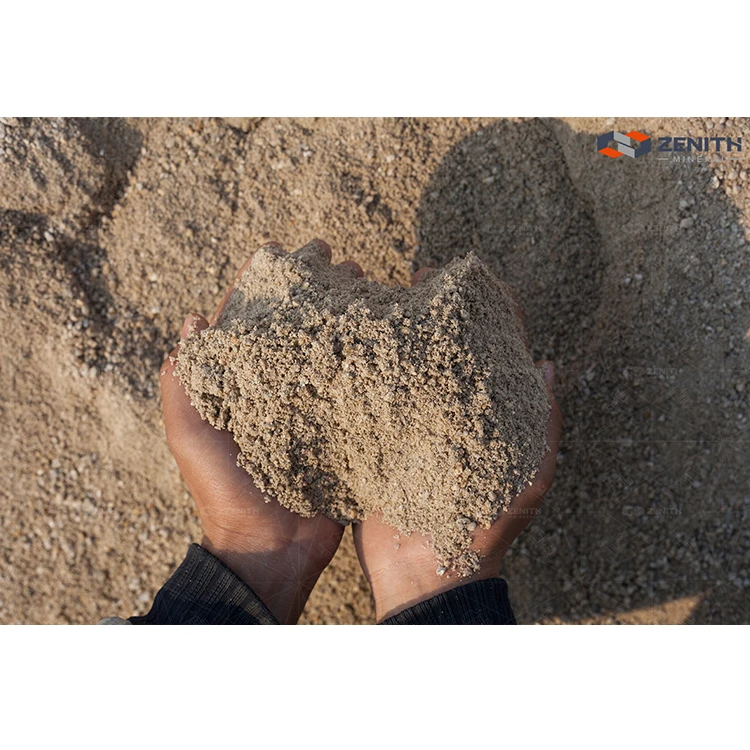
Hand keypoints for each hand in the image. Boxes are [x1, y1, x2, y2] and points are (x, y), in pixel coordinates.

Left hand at [160, 241, 361, 623]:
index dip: (267, 281)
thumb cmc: (223, 490)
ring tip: (372, 286)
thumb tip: (192, 320)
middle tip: (344, 263)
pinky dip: (370, 358)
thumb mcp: (190, 435)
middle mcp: (276, 385)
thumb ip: (184, 382)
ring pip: (331, 346)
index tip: (289, 250)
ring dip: (349, 314)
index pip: (250, 318)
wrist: (268, 547)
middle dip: (319, 290)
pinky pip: (356, 385)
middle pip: (298, 324)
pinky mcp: (341, 426)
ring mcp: (312, 404)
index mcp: (238, 381)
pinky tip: (390, 333)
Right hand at [353, 268, 562, 621]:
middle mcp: (455, 411)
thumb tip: (547, 364)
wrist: (426, 577)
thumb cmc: (482, 531)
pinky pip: (376, 395)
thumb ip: (543, 427)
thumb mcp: (527, 482)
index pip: (497, 349)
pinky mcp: (382, 438)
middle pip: (449, 346)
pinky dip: (367, 367)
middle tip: (412, 280)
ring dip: (399, 330)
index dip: (488, 308)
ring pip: (410, 364)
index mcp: (492, 415)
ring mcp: (416, 423)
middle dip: (435, 308)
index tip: (463, 277)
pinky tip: (350, 342)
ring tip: (379, 299)